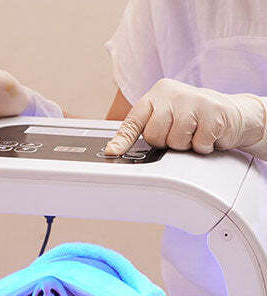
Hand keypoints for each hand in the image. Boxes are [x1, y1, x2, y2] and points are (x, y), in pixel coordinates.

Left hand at [105, 78, 265, 157]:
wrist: (233, 113)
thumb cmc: (194, 117)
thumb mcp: (166, 117)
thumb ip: (146, 127)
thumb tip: (116, 148)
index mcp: (157, 94)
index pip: (134, 121)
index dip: (122, 139)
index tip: (112, 152)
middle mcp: (172, 93)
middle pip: (154, 135)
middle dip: (166, 142)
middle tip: (180, 134)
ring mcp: (194, 100)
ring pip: (175, 141)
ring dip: (186, 145)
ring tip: (194, 133)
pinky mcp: (213, 112)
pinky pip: (198, 143)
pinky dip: (203, 146)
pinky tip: (208, 134)